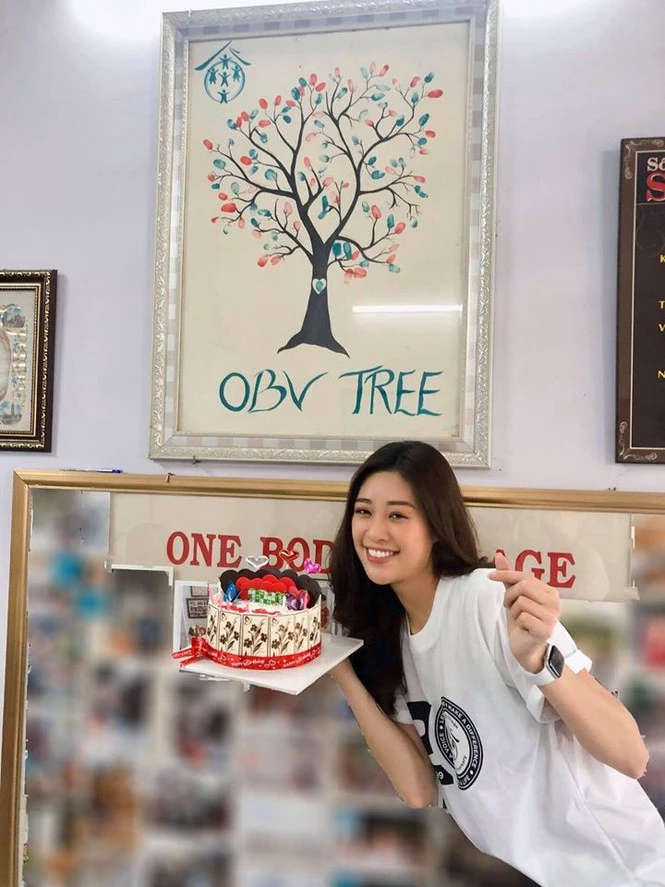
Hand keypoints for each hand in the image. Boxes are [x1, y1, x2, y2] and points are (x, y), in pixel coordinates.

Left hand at [489, 551, 560, 671]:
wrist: (525, 647)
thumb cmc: (522, 619)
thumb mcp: (513, 595)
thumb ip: (508, 576)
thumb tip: (498, 554)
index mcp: (550, 591)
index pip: (525, 576)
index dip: (506, 574)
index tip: (490, 576)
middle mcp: (555, 602)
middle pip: (524, 586)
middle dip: (510, 596)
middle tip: (509, 606)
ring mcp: (552, 617)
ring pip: (522, 601)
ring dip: (514, 610)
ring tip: (519, 618)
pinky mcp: (546, 630)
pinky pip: (523, 616)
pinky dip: (518, 622)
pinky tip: (523, 627)